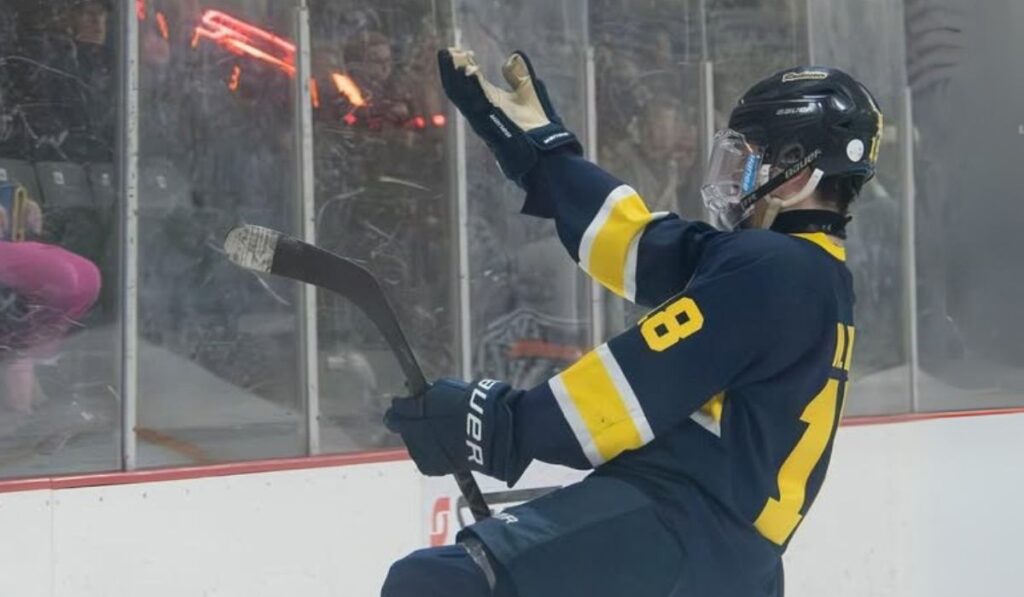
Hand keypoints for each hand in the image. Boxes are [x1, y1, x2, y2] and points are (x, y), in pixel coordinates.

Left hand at [384, 377, 528, 484]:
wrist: (486, 432)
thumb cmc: (469, 407)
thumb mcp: (444, 389)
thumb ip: (425, 395)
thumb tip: (415, 397)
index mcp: (414, 411)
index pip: (394, 411)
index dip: (400, 408)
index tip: (406, 405)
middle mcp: (412, 433)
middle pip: (401, 429)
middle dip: (411, 423)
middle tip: (429, 419)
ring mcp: (420, 452)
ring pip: (412, 444)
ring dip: (420, 438)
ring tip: (442, 433)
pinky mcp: (430, 467)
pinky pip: (423, 457)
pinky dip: (430, 452)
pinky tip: (444, 445)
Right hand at [437, 48, 581, 185]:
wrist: (544, 146)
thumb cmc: (537, 123)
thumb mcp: (529, 91)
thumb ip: (519, 75)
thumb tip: (512, 57)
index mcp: (489, 101)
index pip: (470, 81)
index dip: (465, 65)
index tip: (461, 50)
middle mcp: (481, 109)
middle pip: (460, 87)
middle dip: (452, 69)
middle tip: (448, 51)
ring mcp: (482, 117)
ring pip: (461, 94)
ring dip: (454, 75)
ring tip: (449, 56)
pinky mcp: (488, 123)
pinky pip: (474, 103)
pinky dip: (469, 88)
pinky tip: (468, 72)